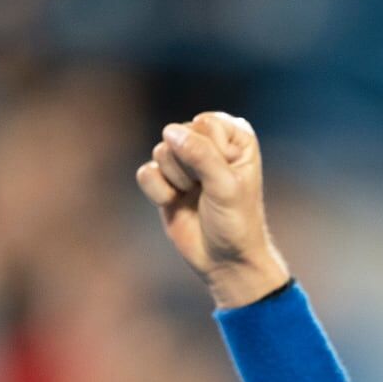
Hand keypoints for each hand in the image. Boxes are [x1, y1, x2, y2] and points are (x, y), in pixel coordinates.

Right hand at [136, 112, 288, 307]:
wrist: (224, 258)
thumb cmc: (235, 221)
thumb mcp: (225, 187)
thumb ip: (201, 155)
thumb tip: (170, 131)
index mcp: (236, 137)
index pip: (205, 123)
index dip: (209, 152)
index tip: (226, 176)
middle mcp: (210, 142)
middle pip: (178, 134)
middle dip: (189, 168)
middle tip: (208, 190)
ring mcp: (185, 160)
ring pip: (161, 152)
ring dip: (176, 181)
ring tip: (195, 196)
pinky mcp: (164, 178)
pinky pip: (146, 172)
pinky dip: (159, 192)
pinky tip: (176, 203)